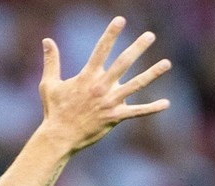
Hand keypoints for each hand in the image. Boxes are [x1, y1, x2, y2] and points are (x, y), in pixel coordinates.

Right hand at [39, 17, 171, 153]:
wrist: (60, 136)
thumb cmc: (55, 110)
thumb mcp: (50, 83)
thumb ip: (51, 61)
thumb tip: (47, 40)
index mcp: (87, 76)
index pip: (101, 49)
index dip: (111, 34)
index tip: (121, 20)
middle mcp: (101, 86)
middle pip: (123, 62)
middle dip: (138, 48)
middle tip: (150, 35)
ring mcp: (110, 102)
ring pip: (136, 85)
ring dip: (152, 73)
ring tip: (167, 63)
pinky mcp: (115, 117)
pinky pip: (137, 112)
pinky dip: (152, 108)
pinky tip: (166, 103)